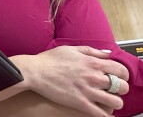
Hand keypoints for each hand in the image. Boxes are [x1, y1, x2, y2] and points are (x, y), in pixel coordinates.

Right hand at [11, 46, 128, 115]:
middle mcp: (94, 77)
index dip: (123, 75)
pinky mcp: (80, 103)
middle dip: (121, 89)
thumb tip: (107, 53)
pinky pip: (101, 114)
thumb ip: (91, 51)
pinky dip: (106, 116)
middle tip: (113, 90)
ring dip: (115, 103)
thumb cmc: (50, 59)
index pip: (121, 70)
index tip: (119, 77)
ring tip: (108, 101)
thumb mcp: (71, 49)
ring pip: (116, 102)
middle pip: (122, 87)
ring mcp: (88, 91)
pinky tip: (103, 114)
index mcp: (92, 63)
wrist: (35, 72)